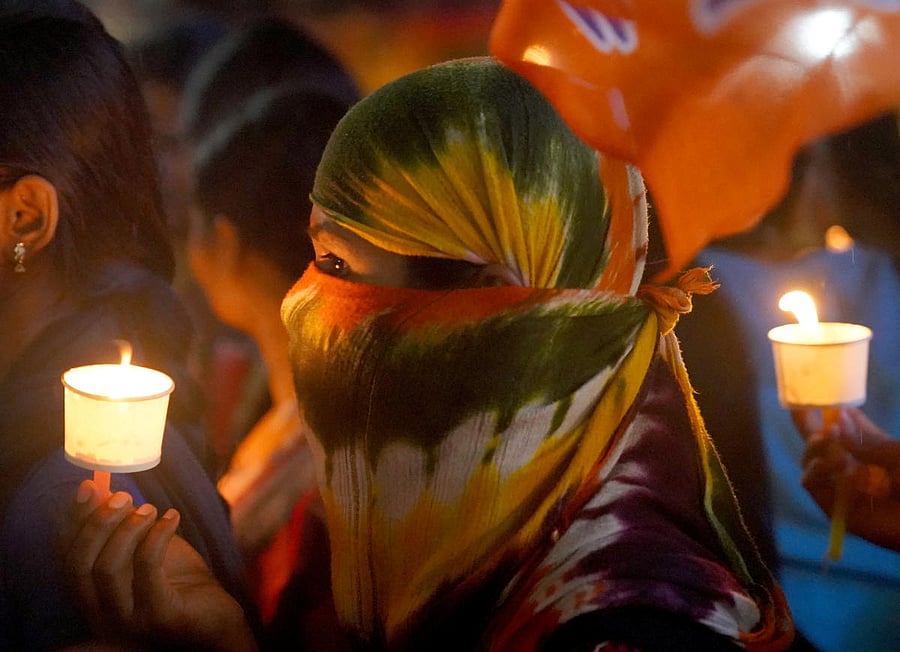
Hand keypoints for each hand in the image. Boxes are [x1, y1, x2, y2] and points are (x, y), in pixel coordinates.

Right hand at [63, 480, 257, 650]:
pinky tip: (172, 518)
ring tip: (151, 509)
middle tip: (123, 495)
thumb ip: (121, 526)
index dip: (73, 520)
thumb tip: (102, 489)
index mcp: (90, 596)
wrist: (214, 616)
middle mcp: (99, 614)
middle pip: (79, 565)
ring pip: (107, 569)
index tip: (89, 486)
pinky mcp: (158, 617)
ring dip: (127, 529)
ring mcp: (126, 621)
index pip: (67, 558)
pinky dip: (156, 537)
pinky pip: (147, 571)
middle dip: (98, 523)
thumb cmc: (176, 581)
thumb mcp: (144, 548)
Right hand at [793, 408, 899, 551]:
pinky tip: (835, 466)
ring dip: (814, 449)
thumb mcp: (898, 455)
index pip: (845, 428)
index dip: (832, 413)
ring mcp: (842, 489)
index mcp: (873, 452)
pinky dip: (816, 472)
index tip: (817, 396)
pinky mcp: (836, 510)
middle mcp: (854, 468)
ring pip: (810, 463)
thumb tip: (839, 417)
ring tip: (830, 442)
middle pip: (821, 445)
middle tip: (801, 411)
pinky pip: (813, 487)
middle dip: (809, 427)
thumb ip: (867, 440)